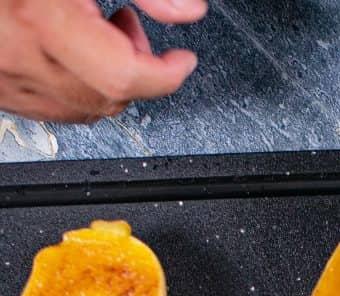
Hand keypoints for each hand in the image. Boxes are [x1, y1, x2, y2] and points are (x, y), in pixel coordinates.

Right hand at [0, 0, 206, 122]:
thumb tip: (187, 10)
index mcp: (41, 19)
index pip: (124, 74)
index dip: (165, 73)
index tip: (182, 60)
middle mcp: (20, 56)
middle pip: (108, 97)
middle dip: (136, 68)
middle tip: (129, 25)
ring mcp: (6, 79)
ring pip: (83, 108)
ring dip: (107, 79)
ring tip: (97, 29)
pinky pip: (52, 105)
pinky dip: (76, 84)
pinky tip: (68, 46)